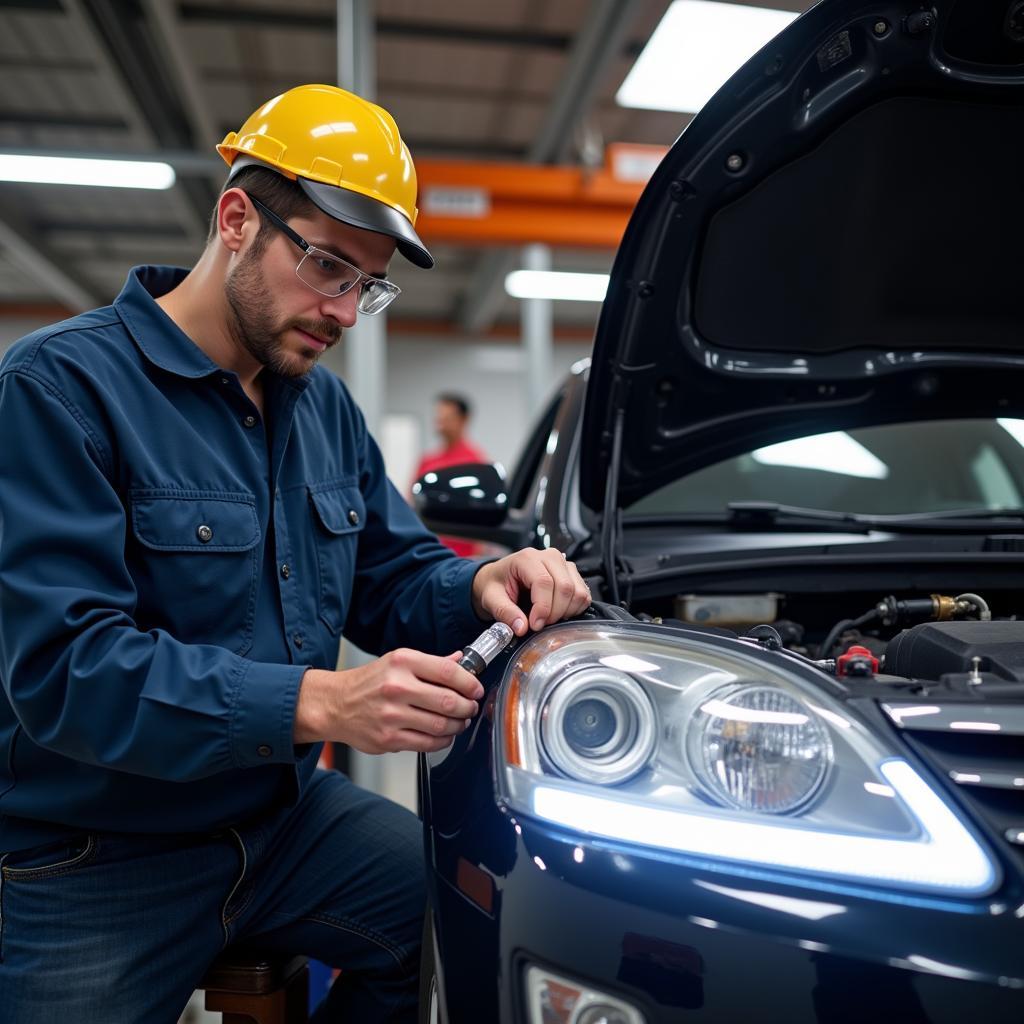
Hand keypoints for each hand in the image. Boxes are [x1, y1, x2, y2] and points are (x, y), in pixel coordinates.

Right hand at [294, 649, 483, 752]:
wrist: (334, 704)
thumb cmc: (369, 682)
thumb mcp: (397, 662)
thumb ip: (431, 663)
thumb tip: (461, 660)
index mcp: (402, 662)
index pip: (448, 671)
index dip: (469, 683)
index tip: (475, 689)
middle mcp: (396, 686)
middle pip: (448, 701)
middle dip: (467, 707)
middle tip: (470, 707)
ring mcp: (391, 715)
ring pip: (441, 725)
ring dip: (458, 726)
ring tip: (460, 722)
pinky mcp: (388, 738)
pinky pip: (427, 743)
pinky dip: (442, 741)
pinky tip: (444, 735)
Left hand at [471, 548, 590, 636]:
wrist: (500, 578)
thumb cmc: (496, 584)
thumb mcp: (491, 598)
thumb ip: (505, 613)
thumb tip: (521, 628)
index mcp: (527, 558)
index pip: (544, 582)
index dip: (542, 608)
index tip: (535, 625)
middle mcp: (548, 556)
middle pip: (564, 587)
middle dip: (554, 613)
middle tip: (540, 624)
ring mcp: (563, 563)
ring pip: (577, 591)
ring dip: (566, 612)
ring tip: (548, 618)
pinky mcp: (572, 574)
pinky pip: (584, 594)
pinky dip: (575, 609)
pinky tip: (559, 613)